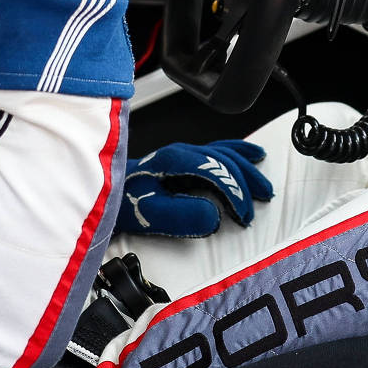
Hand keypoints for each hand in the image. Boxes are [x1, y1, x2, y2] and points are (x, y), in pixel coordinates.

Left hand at [121, 140, 273, 237]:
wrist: (103, 191)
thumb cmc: (124, 202)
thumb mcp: (149, 214)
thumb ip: (182, 216)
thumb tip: (214, 217)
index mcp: (175, 161)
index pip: (217, 171)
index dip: (235, 193)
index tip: (244, 215)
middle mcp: (182, 152)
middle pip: (225, 160)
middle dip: (246, 182)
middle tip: (258, 205)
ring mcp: (183, 153)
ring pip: (225, 153)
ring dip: (248, 169)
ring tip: (263, 187)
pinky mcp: (183, 159)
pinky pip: (219, 149)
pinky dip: (239, 151)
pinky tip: (252, 153)